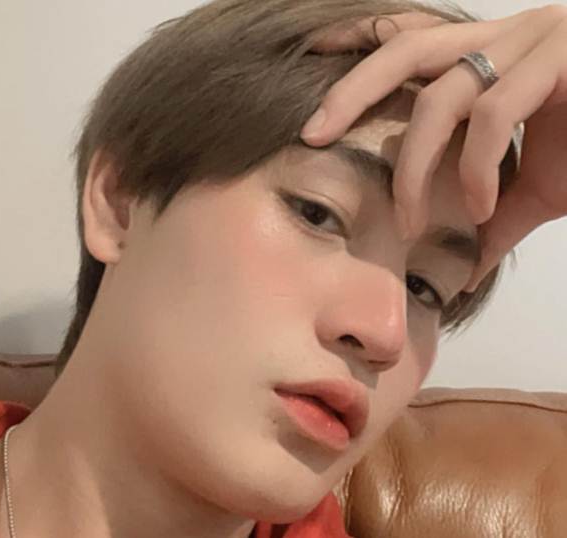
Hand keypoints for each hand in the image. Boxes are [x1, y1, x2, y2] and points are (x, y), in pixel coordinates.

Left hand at [300, 6, 566, 290]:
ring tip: (406, 222)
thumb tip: (458, 265)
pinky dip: (475, 167)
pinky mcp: (565, 59)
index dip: (355, 55)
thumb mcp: (533, 190)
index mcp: (488, 56)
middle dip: (350, 92)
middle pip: (403, 51)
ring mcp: (535, 44)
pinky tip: (477, 206)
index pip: (406, 44)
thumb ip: (489, 217)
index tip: (308, 70)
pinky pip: (495, 114)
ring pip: (441, 95)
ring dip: (414, 165)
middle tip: (311, 135)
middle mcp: (503, 39)